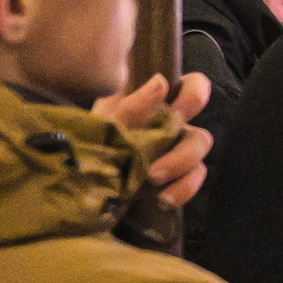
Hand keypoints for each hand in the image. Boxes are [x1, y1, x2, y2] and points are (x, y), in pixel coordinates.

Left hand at [95, 72, 214, 207]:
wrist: (82, 188)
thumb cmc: (91, 145)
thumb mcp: (103, 125)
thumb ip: (130, 106)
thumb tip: (160, 82)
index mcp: (155, 103)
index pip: (191, 85)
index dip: (195, 92)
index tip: (178, 110)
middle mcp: (172, 125)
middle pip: (201, 131)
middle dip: (184, 148)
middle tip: (156, 166)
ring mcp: (177, 152)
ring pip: (199, 150)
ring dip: (180, 165)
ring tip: (152, 179)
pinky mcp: (178, 179)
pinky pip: (194, 179)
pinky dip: (183, 189)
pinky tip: (163, 199)